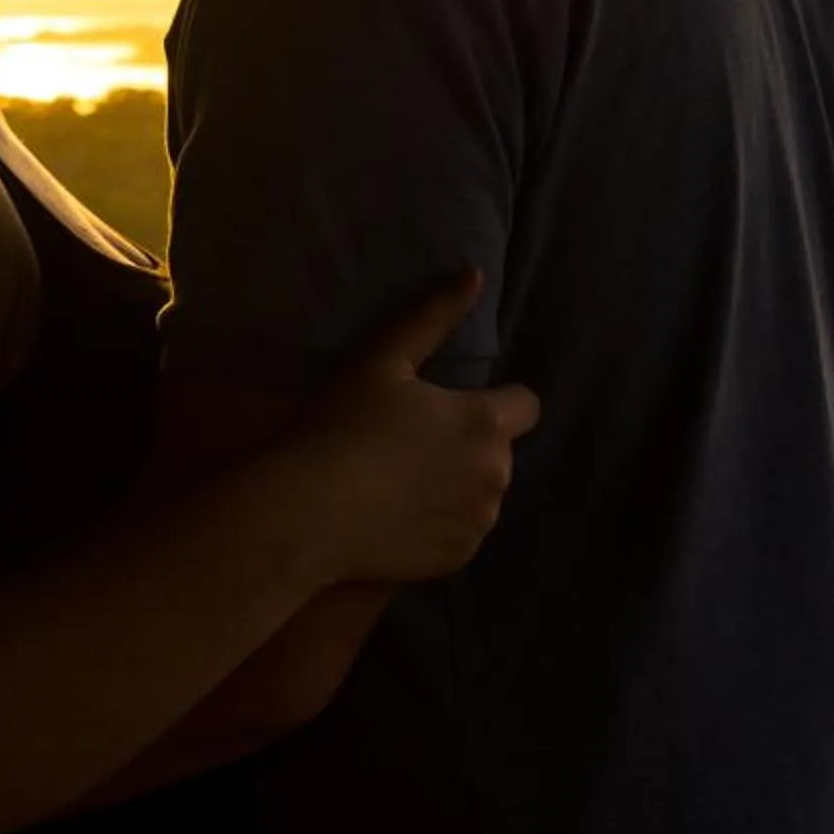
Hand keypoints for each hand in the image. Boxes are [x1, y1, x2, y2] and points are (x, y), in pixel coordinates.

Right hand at [289, 270, 539, 583]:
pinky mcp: (458, 558)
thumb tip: (473, 275)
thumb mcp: (383, 359)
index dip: (496, 402)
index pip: (525, 405)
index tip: (454, 408)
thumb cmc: (342, 427)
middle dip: (470, 445)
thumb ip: (433, 315)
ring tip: (403, 482)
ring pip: (482, 494)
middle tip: (413, 444)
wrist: (307, 512)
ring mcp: (479, 522)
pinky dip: (442, 525)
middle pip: (499, 451)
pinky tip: (399, 516)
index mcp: (486, 424)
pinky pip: (462, 533)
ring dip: (459, 486)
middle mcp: (496, 476)